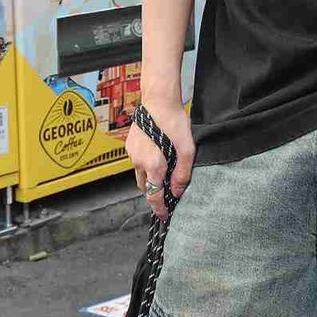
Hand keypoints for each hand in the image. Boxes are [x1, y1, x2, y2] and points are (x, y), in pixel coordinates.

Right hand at [127, 97, 194, 223]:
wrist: (158, 100)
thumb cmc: (174, 122)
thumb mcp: (187, 150)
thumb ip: (182, 174)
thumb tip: (177, 192)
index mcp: (153, 165)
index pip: (153, 195)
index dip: (159, 208)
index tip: (163, 216)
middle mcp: (139, 162)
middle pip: (146, 186)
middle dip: (155, 191)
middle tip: (168, 189)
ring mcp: (131, 153)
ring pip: (140, 174)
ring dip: (150, 176)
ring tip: (164, 168)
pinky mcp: (129, 144)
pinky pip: (137, 161)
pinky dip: (146, 164)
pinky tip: (157, 154)